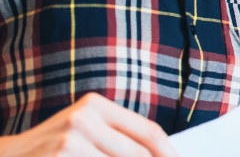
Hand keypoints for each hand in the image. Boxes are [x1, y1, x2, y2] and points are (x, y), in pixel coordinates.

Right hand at [0, 93, 179, 156]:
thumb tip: (162, 155)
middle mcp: (84, 118)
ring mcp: (70, 139)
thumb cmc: (53, 148)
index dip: (169, 153)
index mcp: (96, 105)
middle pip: (139, 154)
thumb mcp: (86, 131)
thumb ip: (119, 139)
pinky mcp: (60, 156)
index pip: (149, 132)